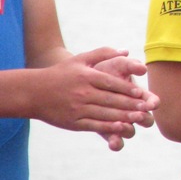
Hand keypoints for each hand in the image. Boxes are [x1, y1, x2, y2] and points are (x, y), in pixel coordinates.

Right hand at [31, 48, 158, 149]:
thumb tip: (126, 52)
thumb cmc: (60, 73)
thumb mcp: (80, 59)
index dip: (129, 89)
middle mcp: (83, 93)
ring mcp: (78, 108)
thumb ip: (103, 53)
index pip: (112, 83)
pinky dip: (109, 127)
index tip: (142, 94)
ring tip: (140, 118)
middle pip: (112, 100)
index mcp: (87, 77)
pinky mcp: (73, 122)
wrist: (32, 92)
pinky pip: (94, 125)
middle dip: (131, 105)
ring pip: (106, 114)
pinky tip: (121, 128)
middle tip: (148, 108)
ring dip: (124, 117)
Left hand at [93, 53, 159, 150]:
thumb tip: (143, 69)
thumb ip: (129, 64)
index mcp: (138, 96)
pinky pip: (116, 142)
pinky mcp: (108, 132)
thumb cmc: (102, 71)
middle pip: (146, 120)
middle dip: (143, 118)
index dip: (153, 103)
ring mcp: (121, 123)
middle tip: (138, 115)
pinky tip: (112, 141)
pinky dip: (116, 142)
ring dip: (128, 130)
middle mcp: (132, 111)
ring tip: (122, 126)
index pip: (151, 101)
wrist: (78, 83)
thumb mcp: (115, 64)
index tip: (151, 103)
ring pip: (131, 132)